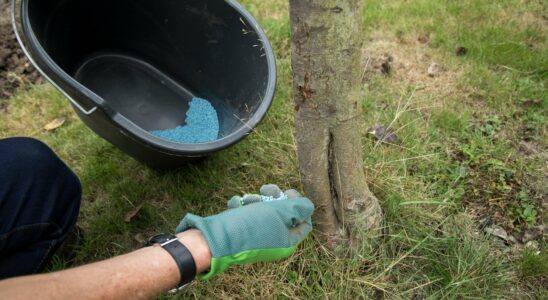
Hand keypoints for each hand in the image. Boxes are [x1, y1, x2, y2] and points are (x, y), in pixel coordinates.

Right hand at [176, 184, 313, 278]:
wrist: (216, 239)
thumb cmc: (251, 227)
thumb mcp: (280, 213)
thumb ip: (298, 207)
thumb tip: (309, 206)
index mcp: (287, 241)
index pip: (304, 222)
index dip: (299, 205)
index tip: (288, 193)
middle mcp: (273, 241)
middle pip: (282, 213)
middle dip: (274, 198)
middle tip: (266, 189)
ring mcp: (256, 236)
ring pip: (263, 211)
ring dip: (255, 200)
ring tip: (247, 199)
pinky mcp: (241, 231)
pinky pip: (247, 215)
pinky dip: (242, 207)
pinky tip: (236, 205)